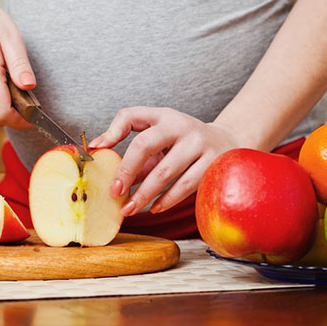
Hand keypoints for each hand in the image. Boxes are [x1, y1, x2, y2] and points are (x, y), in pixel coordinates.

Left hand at [88, 107, 243, 215]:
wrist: (228, 142)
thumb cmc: (185, 141)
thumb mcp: (161, 134)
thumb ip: (134, 145)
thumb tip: (100, 155)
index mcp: (164, 116)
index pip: (131, 117)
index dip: (112, 133)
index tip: (98, 152)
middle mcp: (181, 126)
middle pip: (145, 145)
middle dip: (126, 171)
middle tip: (114, 192)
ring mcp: (199, 144)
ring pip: (165, 172)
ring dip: (144, 194)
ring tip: (129, 209)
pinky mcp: (213, 163)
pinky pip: (185, 186)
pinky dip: (167, 200)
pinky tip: (155, 208)